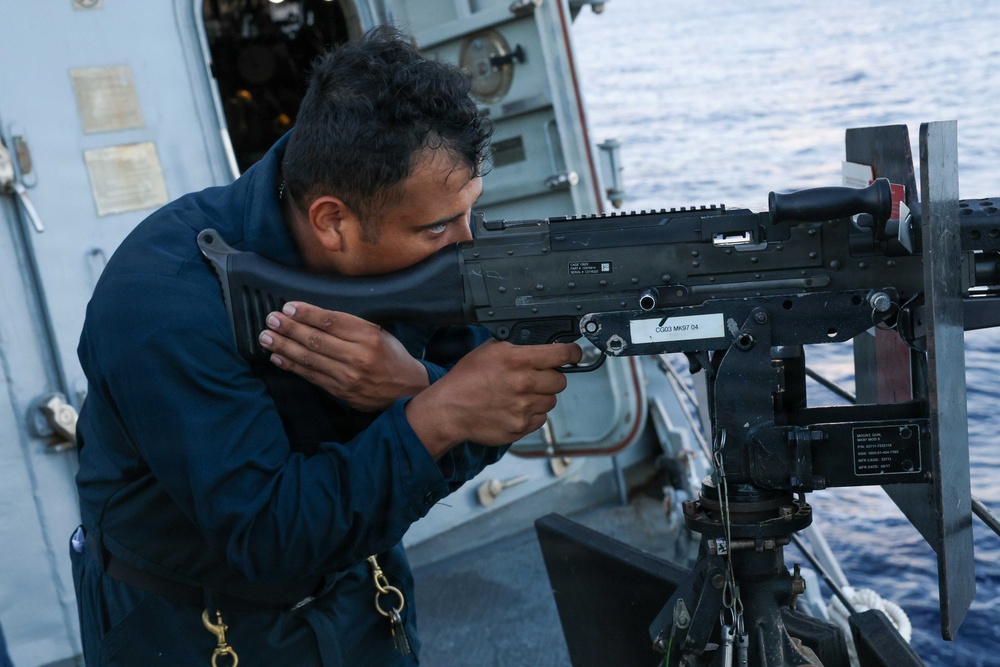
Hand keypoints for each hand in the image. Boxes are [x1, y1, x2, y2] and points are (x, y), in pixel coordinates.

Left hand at [258, 302, 428, 410]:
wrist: (406, 389)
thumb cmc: (391, 356)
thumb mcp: (378, 333)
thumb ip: (350, 326)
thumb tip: (314, 317)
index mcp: (369, 336)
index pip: (331, 321)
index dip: (306, 314)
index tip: (288, 307)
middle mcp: (358, 357)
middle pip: (316, 340)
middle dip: (289, 328)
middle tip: (271, 319)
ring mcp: (348, 377)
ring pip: (309, 359)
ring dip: (284, 347)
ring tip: (266, 337)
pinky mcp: (340, 392)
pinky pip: (311, 376)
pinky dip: (292, 366)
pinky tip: (278, 358)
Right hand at [405, 339, 581, 457]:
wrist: (449, 410)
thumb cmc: (466, 378)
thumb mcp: (489, 350)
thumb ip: (517, 346)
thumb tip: (542, 343)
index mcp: (517, 360)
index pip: (561, 354)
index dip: (572, 352)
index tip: (574, 354)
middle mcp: (523, 384)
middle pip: (560, 381)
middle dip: (551, 378)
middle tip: (536, 378)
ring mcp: (523, 408)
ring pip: (551, 401)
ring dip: (541, 397)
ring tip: (520, 394)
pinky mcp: (520, 428)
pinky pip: (540, 419)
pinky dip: (532, 414)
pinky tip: (514, 408)